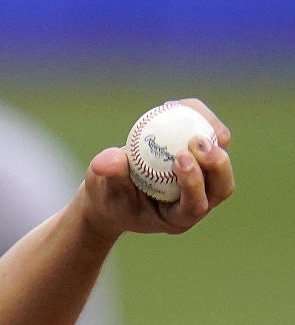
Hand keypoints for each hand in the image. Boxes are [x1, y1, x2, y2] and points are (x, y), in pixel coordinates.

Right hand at [76, 98, 234, 240]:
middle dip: (215, 164)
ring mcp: (205, 184)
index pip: (195, 206)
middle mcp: (198, 203)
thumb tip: (104, 161)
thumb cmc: (107, 196)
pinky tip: (177, 106)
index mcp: (176, 219)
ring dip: (213, 136)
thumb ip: (109, 174)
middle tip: (196, 140)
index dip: (194, 182)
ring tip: (187, 113)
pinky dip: (200, 121)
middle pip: (222, 186)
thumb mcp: (103, 188)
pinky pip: (212, 140)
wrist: (113, 193)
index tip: (179, 157)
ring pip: (222, 161)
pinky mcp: (203, 162)